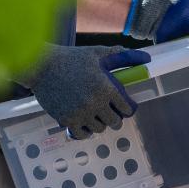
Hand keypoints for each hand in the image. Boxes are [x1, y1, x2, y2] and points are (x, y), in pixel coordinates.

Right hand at [28, 45, 147, 138]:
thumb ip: (123, 57)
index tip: (123, 105)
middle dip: (114, 116)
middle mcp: (96, 103)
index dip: (127, 107)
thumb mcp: (98, 53)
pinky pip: (83, 135)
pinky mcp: (67, 120)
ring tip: (93, 113)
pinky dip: (85, 130)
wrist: (41, 66)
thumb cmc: (71, 58)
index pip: (128, 108)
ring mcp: (81, 114)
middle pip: (115, 122)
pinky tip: (82, 120)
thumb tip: (147, 58)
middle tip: (107, 110)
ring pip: (100, 129)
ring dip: (99, 123)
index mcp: (106, 87)